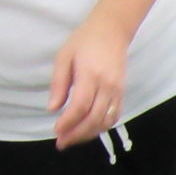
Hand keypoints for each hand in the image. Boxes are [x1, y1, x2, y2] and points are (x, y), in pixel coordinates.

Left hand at [48, 17, 130, 149]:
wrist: (112, 31)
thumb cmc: (84, 41)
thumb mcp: (64, 57)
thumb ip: (59, 84)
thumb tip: (53, 109)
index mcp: (90, 75)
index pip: (80, 107)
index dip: (68, 123)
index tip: (56, 131)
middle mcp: (107, 86)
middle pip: (94, 119)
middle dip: (77, 134)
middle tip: (62, 143)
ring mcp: (118, 91)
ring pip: (106, 121)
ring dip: (89, 134)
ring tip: (73, 138)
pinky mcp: (122, 93)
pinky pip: (114, 116)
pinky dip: (102, 127)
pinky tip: (89, 129)